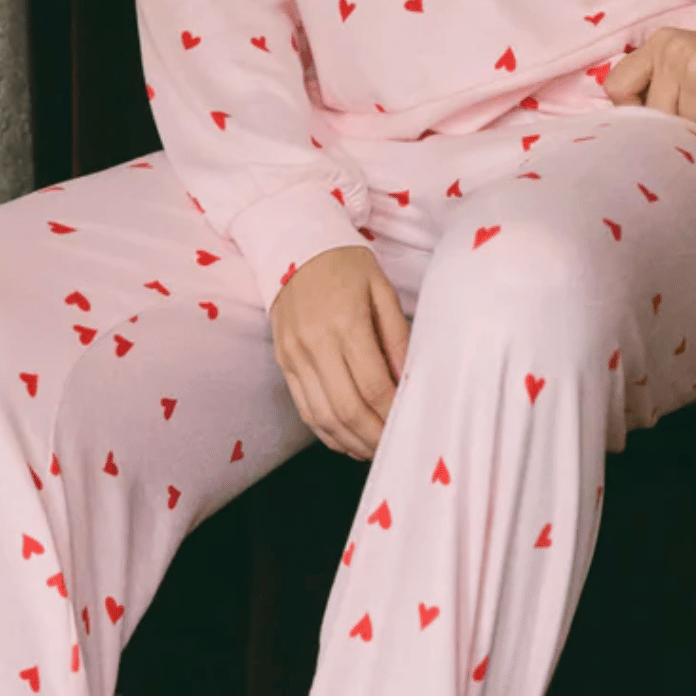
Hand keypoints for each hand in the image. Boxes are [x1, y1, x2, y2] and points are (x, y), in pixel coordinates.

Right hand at [270, 245, 411, 460]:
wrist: (295, 246)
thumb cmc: (345, 264)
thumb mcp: (380, 288)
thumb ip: (396, 334)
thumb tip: (408, 379)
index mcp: (344, 322)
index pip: (373, 384)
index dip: (393, 413)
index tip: (412, 424)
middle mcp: (315, 343)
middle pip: (347, 408)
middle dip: (374, 435)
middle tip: (396, 447)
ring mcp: (294, 356)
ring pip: (323, 416)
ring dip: (351, 440)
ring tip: (375, 449)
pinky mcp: (283, 362)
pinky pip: (304, 409)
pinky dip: (327, 432)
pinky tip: (348, 439)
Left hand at [601, 25, 695, 142]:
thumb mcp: (690, 65)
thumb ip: (662, 87)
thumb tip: (637, 135)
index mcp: (660, 44)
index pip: (616, 88)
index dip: (632, 112)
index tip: (658, 119)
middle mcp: (673, 51)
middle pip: (652, 116)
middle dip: (677, 128)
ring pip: (683, 128)